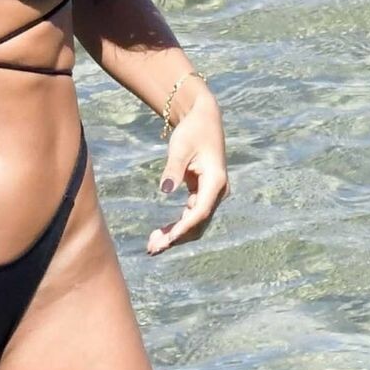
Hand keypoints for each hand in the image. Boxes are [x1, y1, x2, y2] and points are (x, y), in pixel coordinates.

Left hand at [147, 88, 227, 255]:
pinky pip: (191, 216)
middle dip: (176, 238)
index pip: (199, 212)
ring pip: (195, 223)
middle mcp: (218, 192)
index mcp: (216, 181)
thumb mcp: (179, 148)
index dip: (182, 228)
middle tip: (152, 249)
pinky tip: (160, 234)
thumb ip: (173, 170)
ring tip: (152, 246)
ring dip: (176, 235)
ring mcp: (211, 194)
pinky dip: (177, 226)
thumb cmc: (191, 132)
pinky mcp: (203, 194)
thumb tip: (164, 190)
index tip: (165, 240)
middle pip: (198, 223)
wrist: (203, 119)